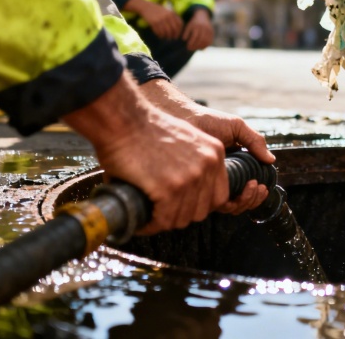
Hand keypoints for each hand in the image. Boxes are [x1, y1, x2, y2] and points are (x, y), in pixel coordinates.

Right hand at [63, 73, 229, 234]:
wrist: (124, 119)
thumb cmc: (146, 129)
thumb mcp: (186, 140)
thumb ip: (195, 163)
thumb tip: (189, 194)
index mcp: (215, 153)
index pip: (219, 196)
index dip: (199, 206)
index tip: (182, 206)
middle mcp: (208, 165)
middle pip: (202, 211)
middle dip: (181, 215)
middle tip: (162, 214)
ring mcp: (190, 178)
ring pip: (182, 218)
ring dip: (164, 221)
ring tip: (150, 217)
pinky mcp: (169, 189)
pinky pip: (164, 219)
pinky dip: (151, 225)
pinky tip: (142, 221)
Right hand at [128, 0, 183, 38]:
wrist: (146, 7)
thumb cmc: (157, 10)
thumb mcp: (167, 11)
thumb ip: (173, 17)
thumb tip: (178, 30)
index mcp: (172, 13)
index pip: (180, 24)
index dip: (179, 31)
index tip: (177, 35)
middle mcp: (167, 16)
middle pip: (173, 29)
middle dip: (173, 36)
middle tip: (170, 38)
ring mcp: (160, 19)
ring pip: (166, 32)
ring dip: (166, 36)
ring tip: (165, 37)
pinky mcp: (154, 22)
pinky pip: (159, 32)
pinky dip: (160, 35)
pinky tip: (159, 36)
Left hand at [138, 78, 275, 214]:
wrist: (184, 118)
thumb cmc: (208, 121)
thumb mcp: (236, 127)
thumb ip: (254, 141)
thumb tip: (271, 161)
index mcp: (232, 167)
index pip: (246, 190)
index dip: (256, 193)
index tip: (263, 186)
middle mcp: (220, 179)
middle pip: (240, 202)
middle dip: (253, 198)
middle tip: (259, 186)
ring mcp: (209, 184)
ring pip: (231, 206)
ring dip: (247, 200)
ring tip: (252, 185)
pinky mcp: (199, 188)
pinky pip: (218, 203)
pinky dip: (234, 199)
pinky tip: (242, 186)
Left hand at [182, 8, 214, 50]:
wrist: (202, 17)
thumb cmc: (193, 23)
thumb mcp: (188, 26)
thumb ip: (186, 32)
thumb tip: (184, 40)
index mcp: (197, 26)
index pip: (194, 37)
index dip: (191, 43)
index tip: (187, 47)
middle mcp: (204, 28)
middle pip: (200, 40)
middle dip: (195, 46)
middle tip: (190, 49)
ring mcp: (209, 30)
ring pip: (205, 41)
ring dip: (200, 47)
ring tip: (195, 49)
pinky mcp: (212, 33)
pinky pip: (209, 41)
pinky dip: (205, 46)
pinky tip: (200, 48)